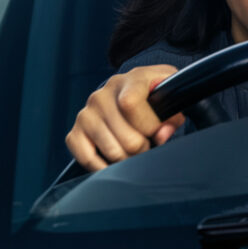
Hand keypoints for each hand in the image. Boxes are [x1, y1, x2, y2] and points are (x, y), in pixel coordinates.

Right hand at [65, 64, 184, 171]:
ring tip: (132, 148)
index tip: (157, 129)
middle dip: (144, 148)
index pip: (130, 104)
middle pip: (128, 138)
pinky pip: (88, 160)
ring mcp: (86, 114)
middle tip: (146, 142)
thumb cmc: (152, 96)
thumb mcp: (169, 95)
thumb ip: (173, 114)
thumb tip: (162, 134)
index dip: (149, 125)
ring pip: (113, 152)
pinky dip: (105, 167)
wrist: (128, 92)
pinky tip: (115, 160)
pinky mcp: (75, 132)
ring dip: (128, 159)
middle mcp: (102, 95)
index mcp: (128, 81)